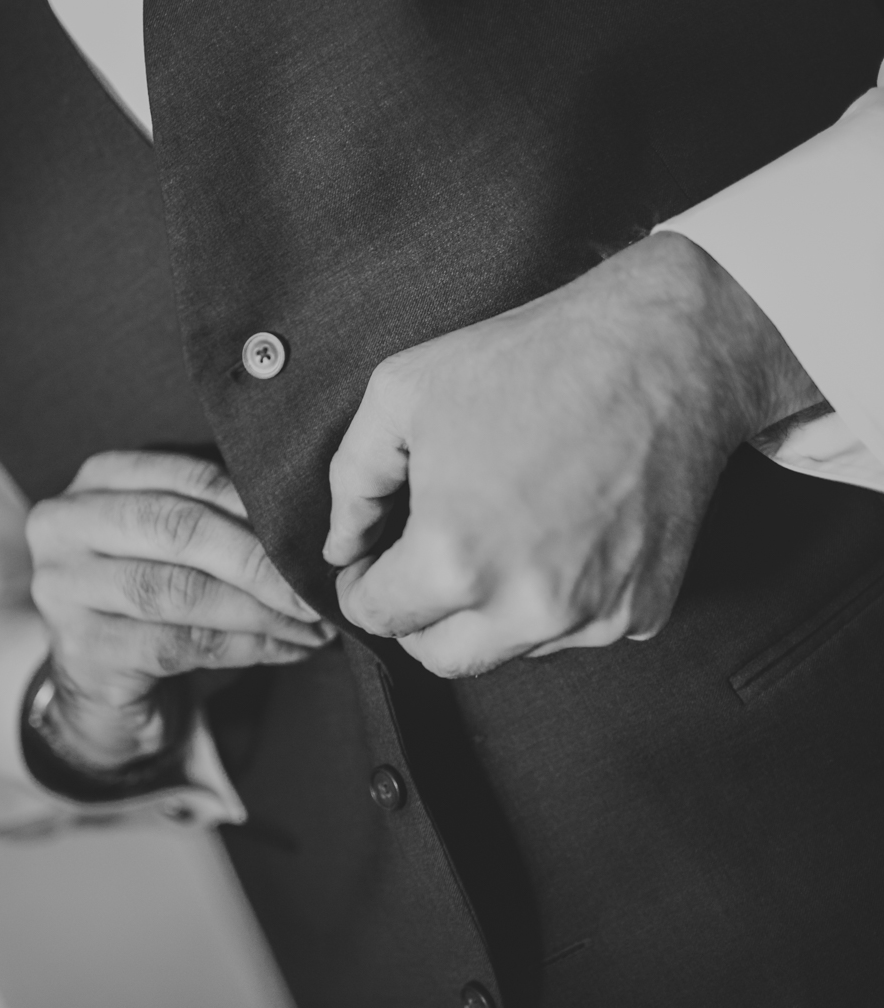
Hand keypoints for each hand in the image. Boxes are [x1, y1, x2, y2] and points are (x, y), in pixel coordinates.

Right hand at [27, 451, 332, 768]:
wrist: (102, 691)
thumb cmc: (152, 601)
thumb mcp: (172, 546)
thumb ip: (219, 520)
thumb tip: (307, 524)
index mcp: (96, 481)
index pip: (188, 477)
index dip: (256, 506)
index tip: (312, 536)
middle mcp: (65, 526)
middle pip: (178, 529)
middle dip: (259, 561)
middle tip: (316, 588)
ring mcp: (64, 590)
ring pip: (178, 590)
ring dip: (260, 609)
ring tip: (312, 623)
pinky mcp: (84, 651)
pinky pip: (179, 644)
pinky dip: (246, 646)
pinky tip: (287, 648)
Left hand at [324, 233, 819, 677]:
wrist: (664, 350)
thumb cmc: (532, 360)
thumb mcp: (403, 393)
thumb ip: (351, 482)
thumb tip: (342, 547)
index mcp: (456, 559)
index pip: (378, 618)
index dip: (361, 586)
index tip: (370, 562)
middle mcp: (526, 606)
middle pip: (439, 657)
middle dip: (417, 614)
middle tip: (422, 559)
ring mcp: (592, 616)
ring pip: (509, 649)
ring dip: (489, 609)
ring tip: (503, 528)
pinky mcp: (642, 612)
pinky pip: (576, 630)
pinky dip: (557, 598)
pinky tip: (563, 531)